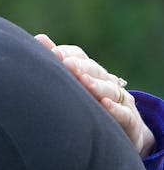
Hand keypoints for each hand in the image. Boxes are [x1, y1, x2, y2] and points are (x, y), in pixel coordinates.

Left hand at [35, 34, 154, 156]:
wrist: (124, 132)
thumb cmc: (90, 104)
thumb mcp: (75, 84)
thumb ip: (58, 62)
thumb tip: (39, 38)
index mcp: (90, 72)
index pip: (80, 57)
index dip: (68, 54)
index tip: (54, 53)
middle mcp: (105, 82)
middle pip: (94, 70)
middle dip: (80, 66)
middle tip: (67, 64)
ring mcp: (120, 100)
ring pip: (109, 89)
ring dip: (97, 85)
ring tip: (84, 82)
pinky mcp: (129, 120)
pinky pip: (124, 114)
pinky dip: (115, 109)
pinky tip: (105, 104)